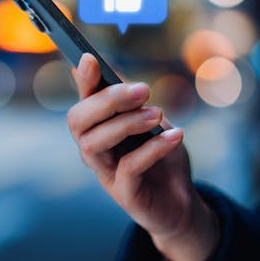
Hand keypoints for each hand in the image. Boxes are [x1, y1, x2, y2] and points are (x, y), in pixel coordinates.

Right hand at [67, 53, 217, 260]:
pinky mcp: (124, 194)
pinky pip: (129, 167)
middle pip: (77, 121)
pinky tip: (176, 135)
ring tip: (158, 114)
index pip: (82, 101)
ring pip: (94, 143)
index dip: (83, 81)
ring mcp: (105, 173)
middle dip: (107, 100)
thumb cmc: (161, 157)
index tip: (91, 58)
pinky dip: (153, 148)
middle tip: (143, 90)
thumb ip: (129, 99)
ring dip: (126, 123)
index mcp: (97, 129)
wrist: (182, 202)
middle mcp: (93, 150)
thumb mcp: (150, 121)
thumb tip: (104, 65)